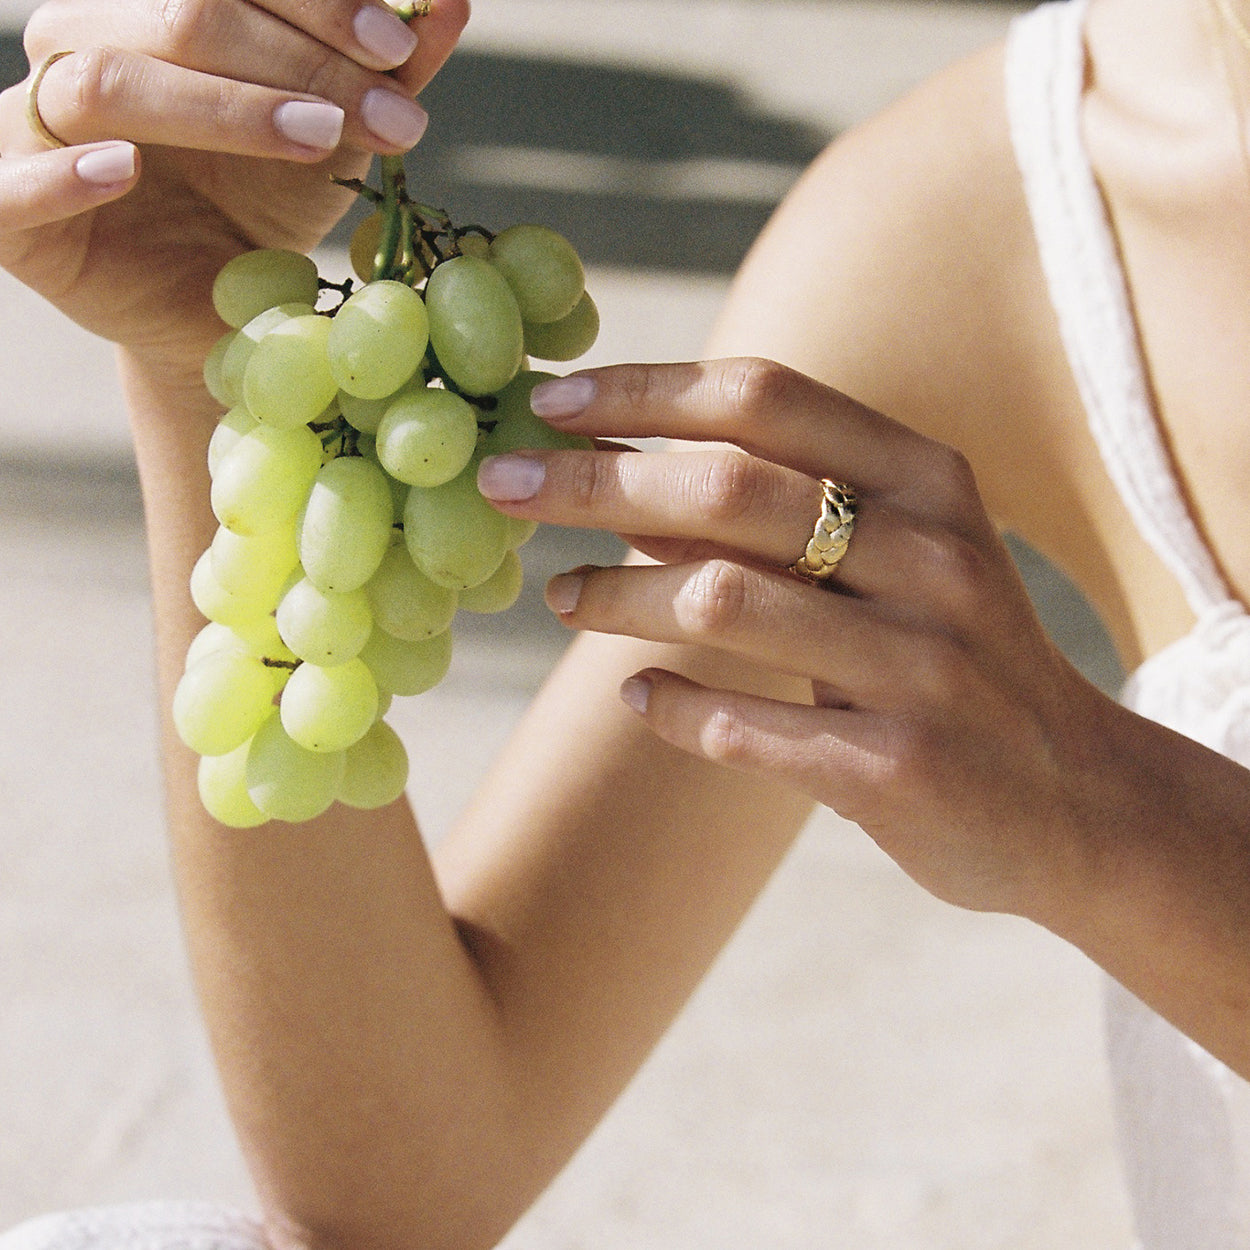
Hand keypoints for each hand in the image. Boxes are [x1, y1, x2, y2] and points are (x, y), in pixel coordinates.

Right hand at [0, 0, 466, 364]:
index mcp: (153, 12)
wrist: (213, 309)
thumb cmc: (259, 207)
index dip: (316, 0)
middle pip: (178, 16)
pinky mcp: (7, 209)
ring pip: (108, 80)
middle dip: (296, 59)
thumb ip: (377, 74)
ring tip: (316, 139)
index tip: (398, 46)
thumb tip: (450, 1)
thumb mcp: (330, 143)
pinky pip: (10, 181)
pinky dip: (60, 172)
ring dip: (221, 107)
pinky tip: (122, 172)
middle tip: (385, 111)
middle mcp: (86, 43)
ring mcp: (35, 121)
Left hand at [476, 358, 1120, 921]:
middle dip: (592, 482)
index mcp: (928, 478)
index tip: (548, 404)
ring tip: (559, 602)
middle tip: (500, 488)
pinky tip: (636, 697)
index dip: (643, 392)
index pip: (764, 398)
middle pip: (726, 488)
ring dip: (614, 599)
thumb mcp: (898, 558)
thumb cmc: (956, 656)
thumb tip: (621, 492)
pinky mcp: (897, 766)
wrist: (1076, 797)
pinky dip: (672, 708)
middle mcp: (931, 555)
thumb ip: (776, 517)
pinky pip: (745, 728)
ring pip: (720, 602)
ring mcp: (920, 663)